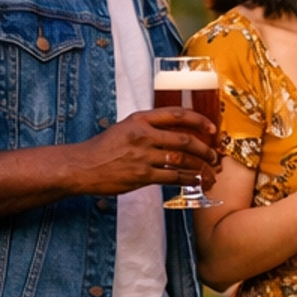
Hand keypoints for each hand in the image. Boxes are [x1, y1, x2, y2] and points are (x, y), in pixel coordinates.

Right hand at [74, 109, 219, 195]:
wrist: (82, 166)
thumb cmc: (103, 148)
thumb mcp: (124, 127)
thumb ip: (147, 127)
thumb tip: (173, 133)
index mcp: (140, 119)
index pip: (176, 114)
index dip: (198, 120)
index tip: (212, 129)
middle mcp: (143, 134)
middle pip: (184, 140)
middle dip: (204, 149)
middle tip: (214, 156)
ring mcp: (142, 155)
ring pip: (182, 160)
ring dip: (200, 167)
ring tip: (211, 172)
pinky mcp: (141, 175)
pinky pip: (172, 177)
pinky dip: (189, 180)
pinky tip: (198, 182)